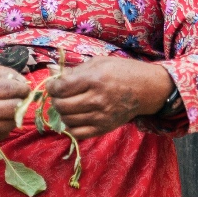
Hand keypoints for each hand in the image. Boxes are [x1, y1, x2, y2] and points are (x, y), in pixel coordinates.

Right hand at [0, 63, 27, 143]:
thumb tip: (21, 80)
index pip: (10, 89)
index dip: (22, 87)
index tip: (23, 87)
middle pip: (14, 108)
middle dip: (21, 100)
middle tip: (19, 97)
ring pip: (11, 123)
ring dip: (15, 114)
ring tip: (9, 107)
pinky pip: (3, 134)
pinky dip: (5, 125)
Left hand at [45, 58, 175, 141]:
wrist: (146, 89)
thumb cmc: (121, 71)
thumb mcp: (98, 63)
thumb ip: (74, 70)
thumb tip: (51, 72)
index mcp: (94, 80)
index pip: (61, 88)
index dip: (52, 87)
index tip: (53, 86)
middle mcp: (97, 99)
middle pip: (62, 105)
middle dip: (56, 100)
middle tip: (60, 96)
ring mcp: (101, 116)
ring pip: (68, 120)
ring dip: (63, 113)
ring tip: (68, 105)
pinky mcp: (104, 128)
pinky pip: (78, 133)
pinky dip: (71, 126)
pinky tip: (74, 117)